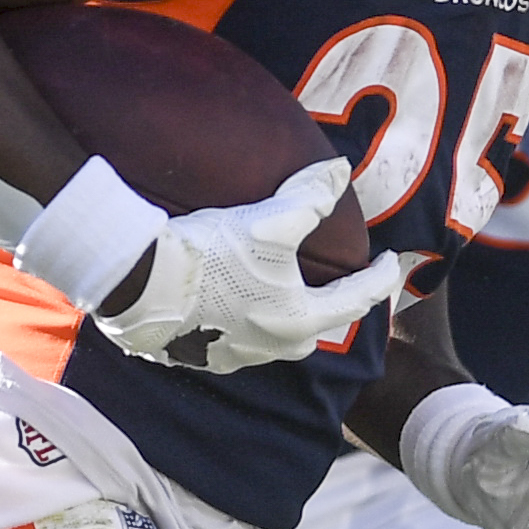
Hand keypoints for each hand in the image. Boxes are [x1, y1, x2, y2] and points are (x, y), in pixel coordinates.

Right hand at [97, 157, 404, 371]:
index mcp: (300, 318)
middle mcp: (276, 347)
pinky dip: (250, 320)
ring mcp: (240, 357)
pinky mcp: (205, 356)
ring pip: (281, 337)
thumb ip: (310, 197)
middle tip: (342, 280)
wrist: (138, 285)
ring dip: (291, 314)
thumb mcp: (268, 221)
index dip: (380, 277)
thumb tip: (340, 171)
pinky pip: (241, 340)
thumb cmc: (211, 256)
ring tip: (289, 289)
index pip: (357, 299)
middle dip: (336, 304)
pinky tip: (238, 303)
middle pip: (321, 325)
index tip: (389, 262)